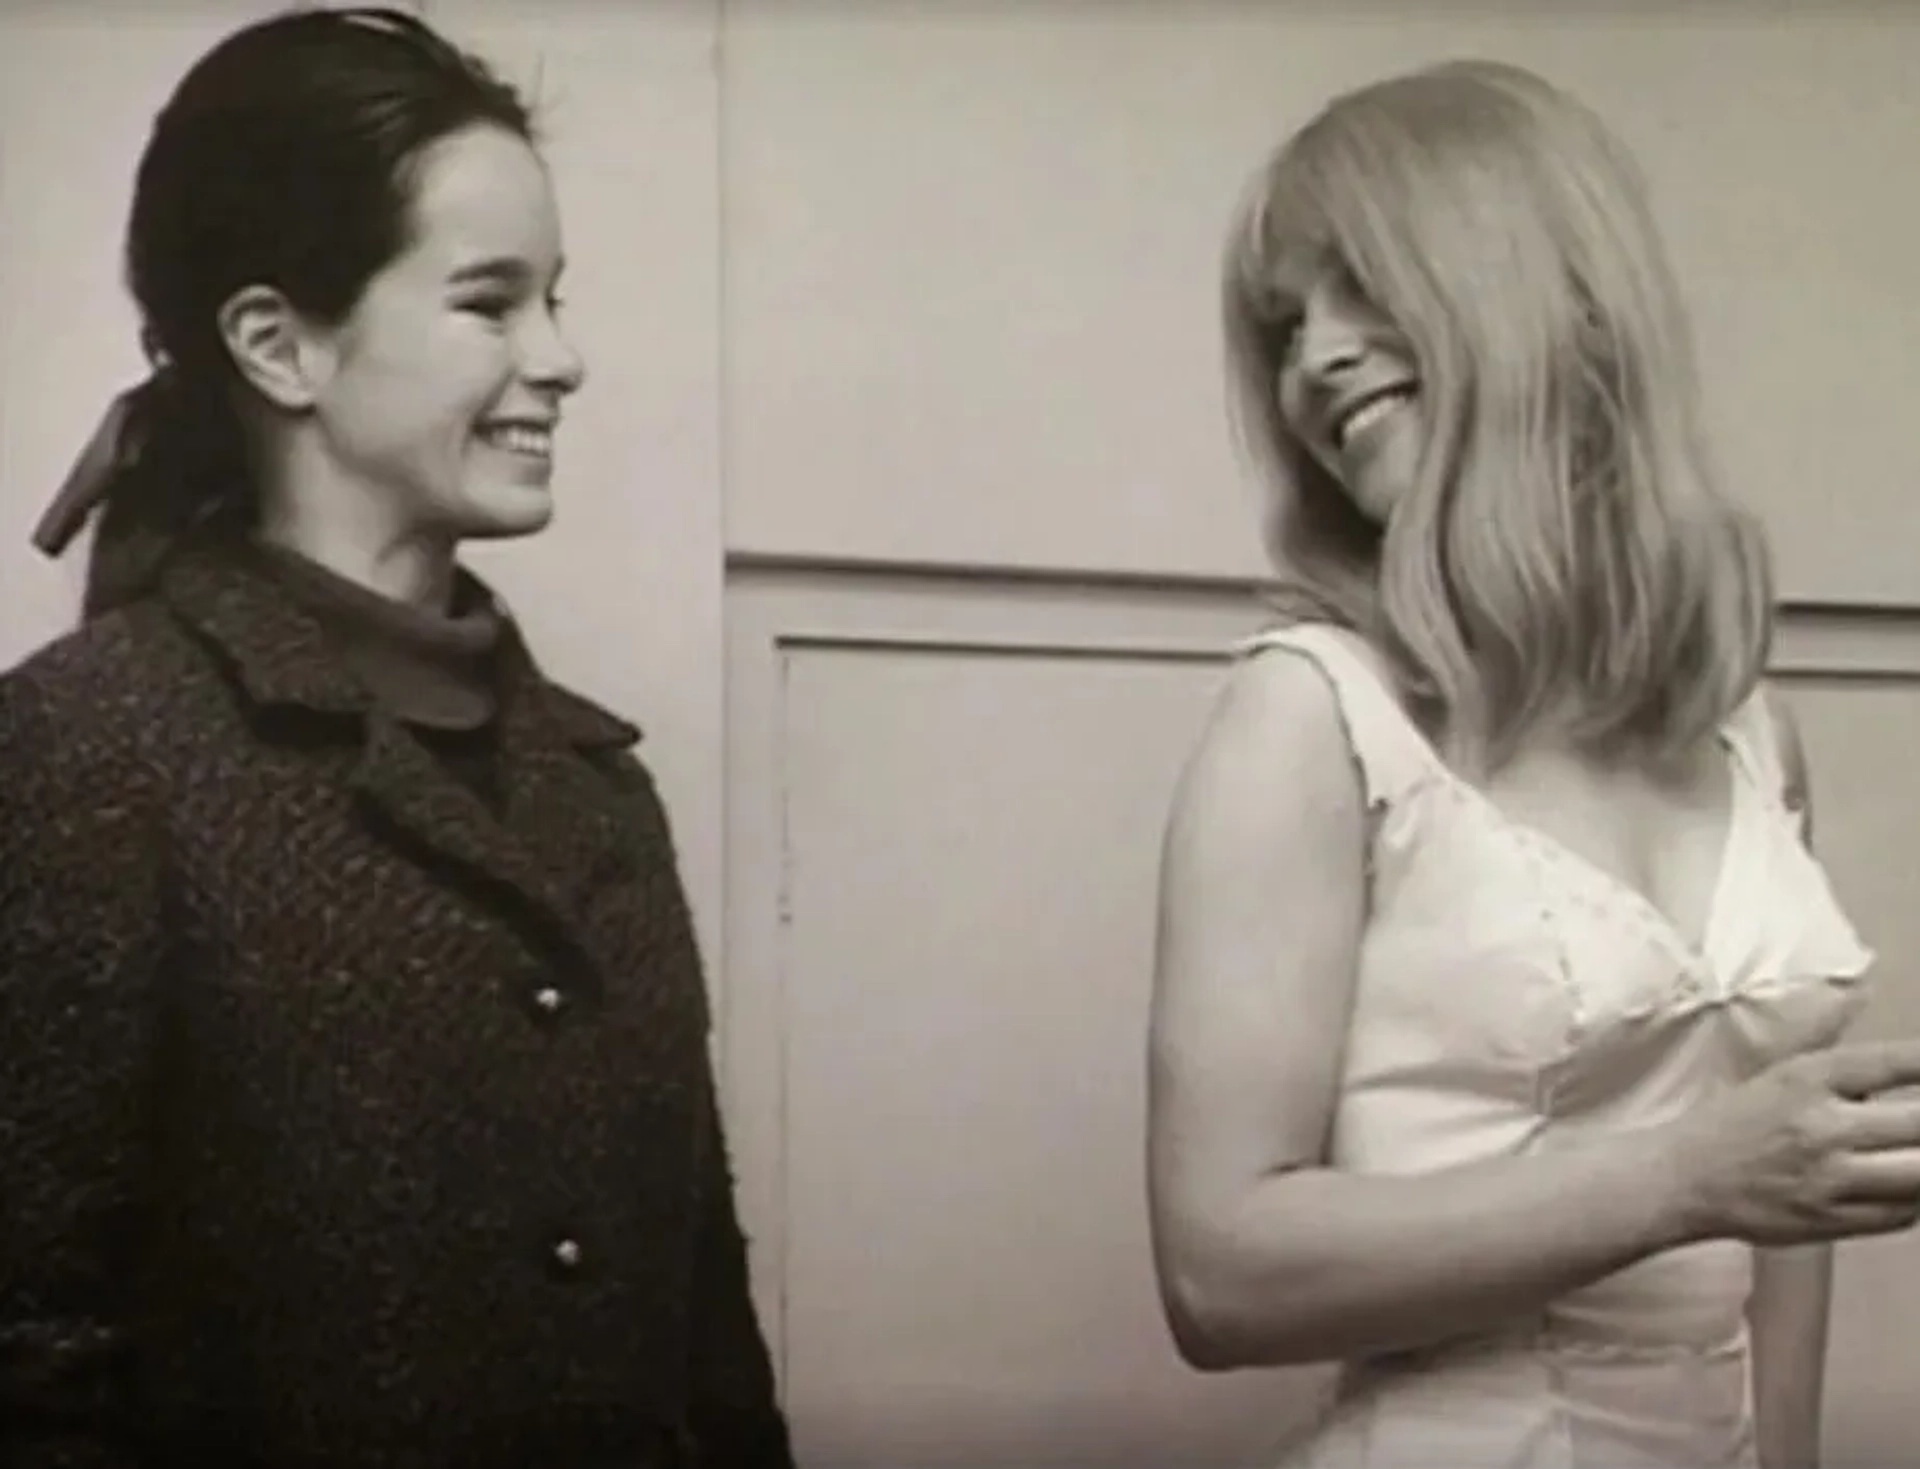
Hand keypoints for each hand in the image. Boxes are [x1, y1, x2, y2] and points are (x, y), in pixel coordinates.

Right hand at [1663, 1040, 1919, 1247]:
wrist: (1686, 1177)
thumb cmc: (1737, 1121)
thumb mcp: (1784, 1076)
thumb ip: (1846, 1075)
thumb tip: (1913, 1069)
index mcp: (1808, 1078)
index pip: (1894, 1063)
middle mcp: (1822, 1126)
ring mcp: (1830, 1179)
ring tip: (1918, 1151)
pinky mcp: (1833, 1220)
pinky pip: (1904, 1214)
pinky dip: (1918, 1199)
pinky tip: (1911, 1187)